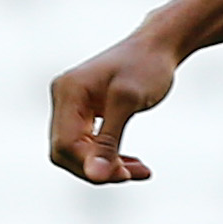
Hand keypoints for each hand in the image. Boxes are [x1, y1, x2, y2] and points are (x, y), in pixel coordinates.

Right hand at [48, 28, 178, 184]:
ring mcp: (73, 105)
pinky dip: (111, 157)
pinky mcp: (86, 112)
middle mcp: (64, 98)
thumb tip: (95, 177)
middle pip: (67, 152)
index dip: (90, 165)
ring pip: (79, 151)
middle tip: (133, 173)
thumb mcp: (127, 102)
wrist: (158, 46)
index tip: (124, 174)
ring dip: (107, 166)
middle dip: (99, 168)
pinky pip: (90, 144)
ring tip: (139, 171)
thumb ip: (108, 140)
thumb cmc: (146, 66)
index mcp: (68, 91)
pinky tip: (134, 165)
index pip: (65, 144)